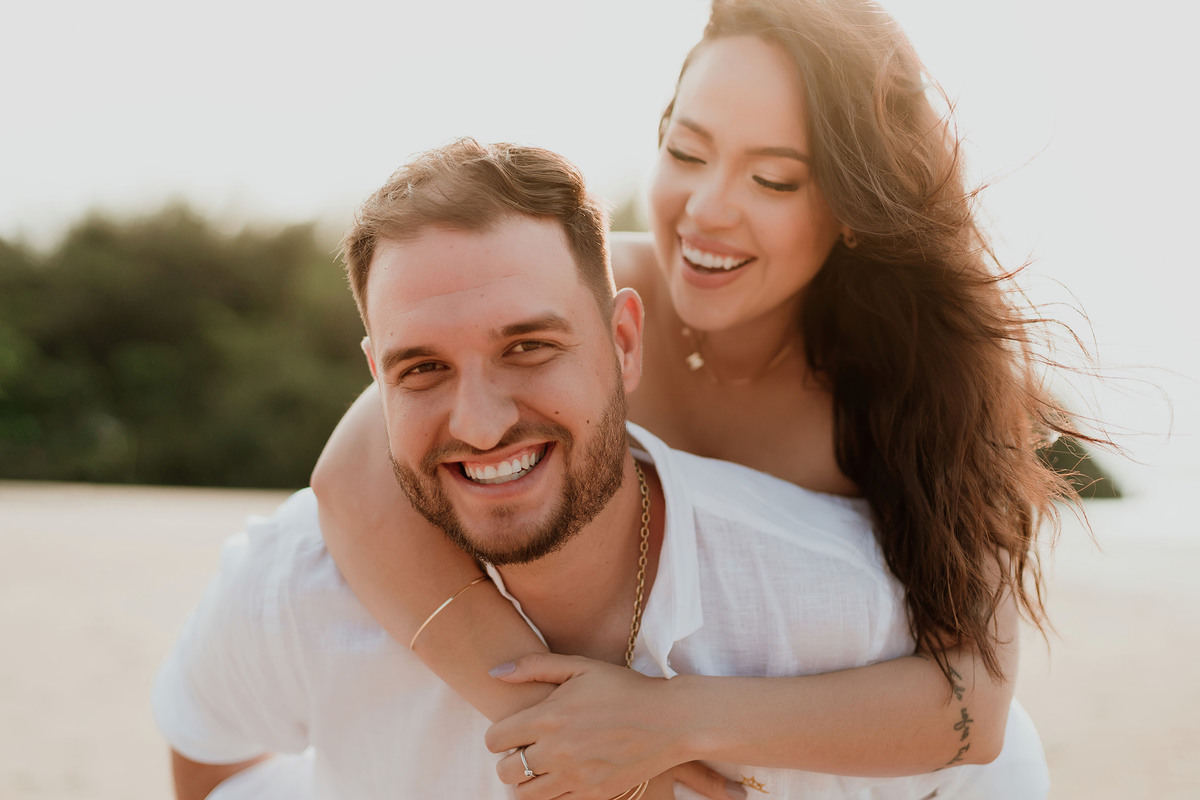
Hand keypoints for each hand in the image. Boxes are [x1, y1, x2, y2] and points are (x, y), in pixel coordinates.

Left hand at [485, 653, 744, 799]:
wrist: (670, 720)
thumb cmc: (623, 687)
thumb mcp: (581, 666)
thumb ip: (533, 666)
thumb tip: (494, 671)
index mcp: (549, 718)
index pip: (495, 740)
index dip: (499, 735)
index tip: (513, 729)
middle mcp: (557, 751)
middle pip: (504, 772)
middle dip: (509, 760)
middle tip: (527, 748)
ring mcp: (575, 778)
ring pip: (524, 795)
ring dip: (527, 780)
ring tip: (543, 764)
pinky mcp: (593, 794)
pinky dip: (553, 792)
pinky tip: (566, 774)